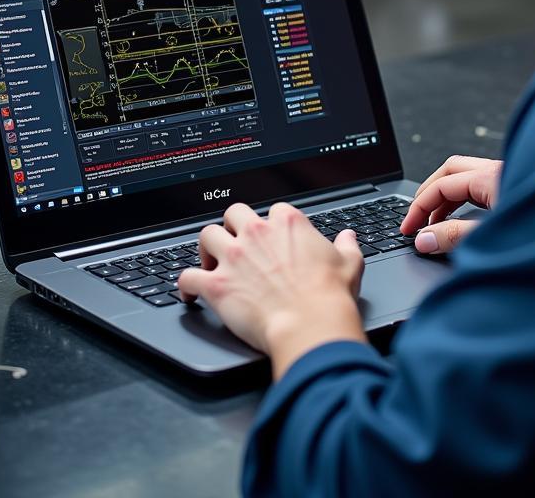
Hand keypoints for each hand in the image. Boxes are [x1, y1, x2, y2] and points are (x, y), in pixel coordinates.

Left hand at [177, 202, 366, 377]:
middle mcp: (256, 233)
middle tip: (238, 243)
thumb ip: (347, 245)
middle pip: (234, 213)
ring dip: (207, 248)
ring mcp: (233, 257)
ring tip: (211, 261)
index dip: (272, 224)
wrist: (310, 323)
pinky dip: (186, 284)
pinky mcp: (216, 284)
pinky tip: (190, 292)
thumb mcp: (349, 263)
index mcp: (287, 224)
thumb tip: (348, 236)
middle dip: (234, 226)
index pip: (274, 210)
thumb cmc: (329, 295)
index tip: (273, 239)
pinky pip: (187, 276)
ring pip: (206, 235)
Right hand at [399, 154, 501, 254]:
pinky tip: (459, 219)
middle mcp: (497, 172)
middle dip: (428, 194)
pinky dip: (463, 200)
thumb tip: (424, 239)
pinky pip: (480, 187)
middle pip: (450, 172)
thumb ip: (455, 237)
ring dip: (445, 197)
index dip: (419, 208)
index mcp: (490, 177)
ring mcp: (507, 178)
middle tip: (417, 218)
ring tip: (434, 223)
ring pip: (465, 178)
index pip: (441, 185)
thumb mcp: (491, 238)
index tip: (408, 228)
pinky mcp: (514, 190)